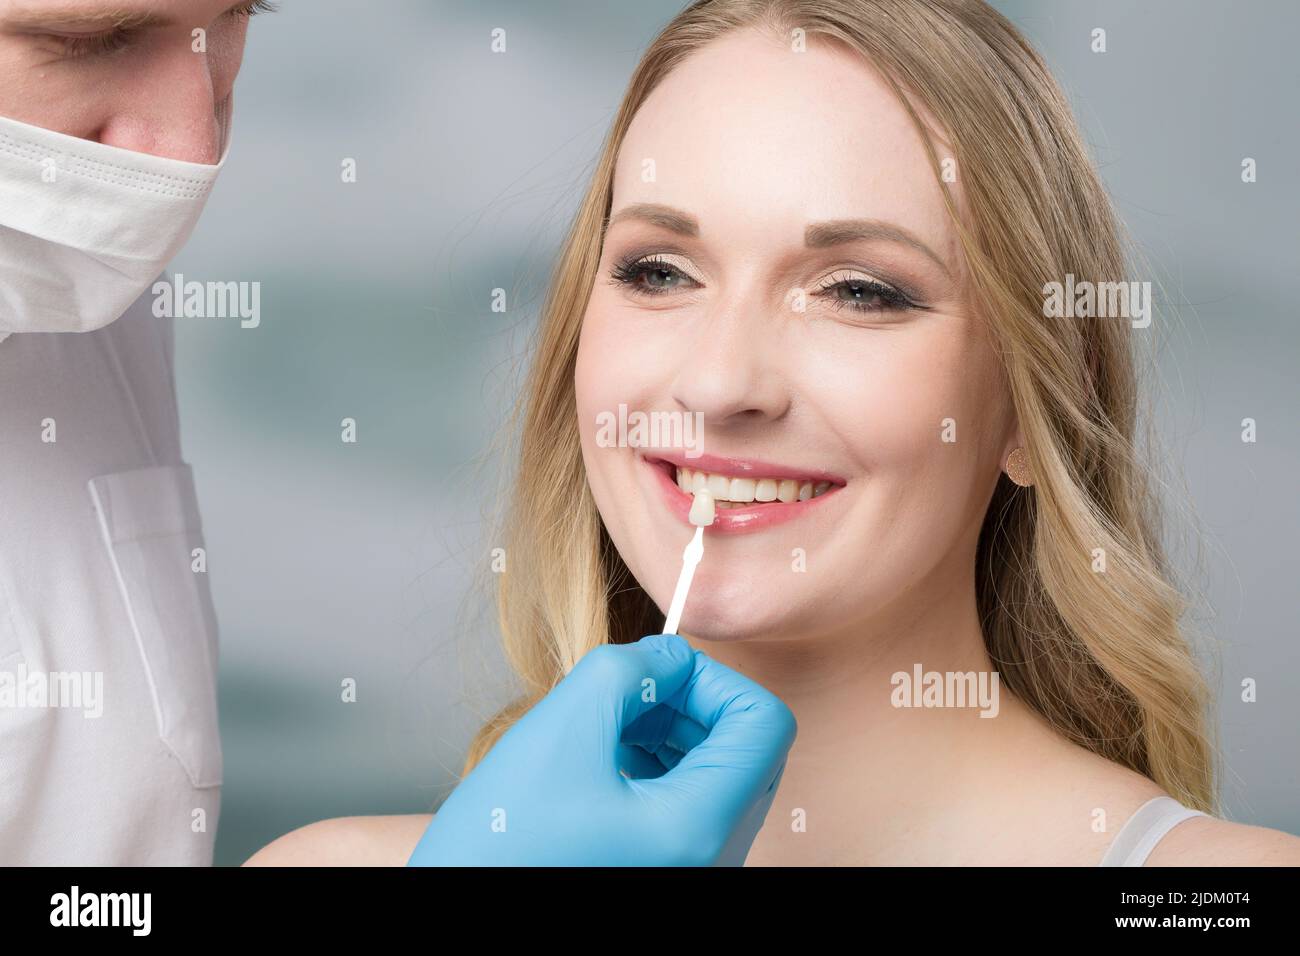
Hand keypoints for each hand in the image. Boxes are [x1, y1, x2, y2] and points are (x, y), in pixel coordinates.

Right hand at [407, 633, 795, 865]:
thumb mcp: (562, 728)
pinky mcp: (665, 871)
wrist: (458, 906)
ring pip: (717, 774)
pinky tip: (604, 758)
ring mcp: (692, 869)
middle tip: (627, 693)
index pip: (764, 724)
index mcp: (699, 826)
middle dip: (691, 703)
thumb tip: (672, 655)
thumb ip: (628, 669)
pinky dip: (657, 764)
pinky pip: (690, 803)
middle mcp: (712, 858)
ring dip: (670, 731)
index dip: (715, 679)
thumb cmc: (500, 844)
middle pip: (747, 749)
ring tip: (606, 726)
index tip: (657, 671)